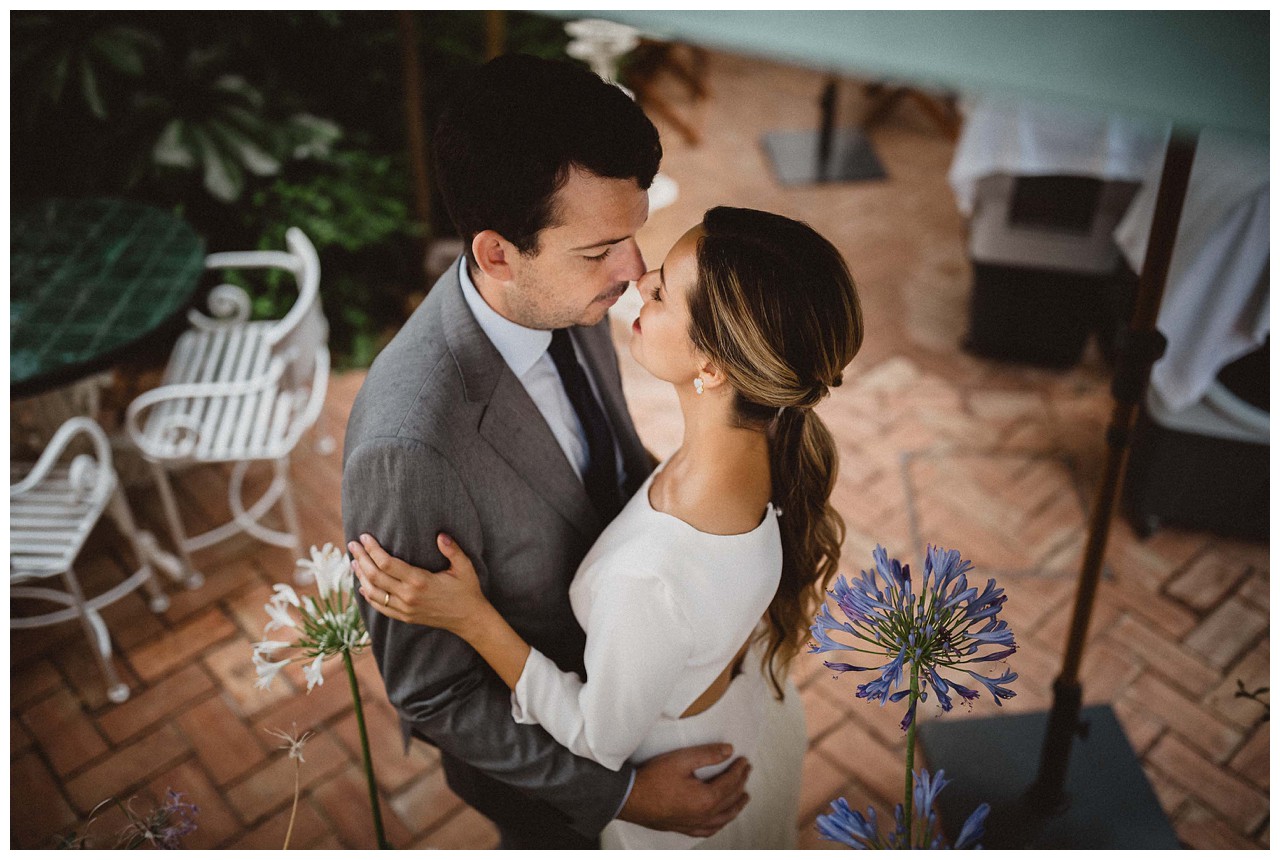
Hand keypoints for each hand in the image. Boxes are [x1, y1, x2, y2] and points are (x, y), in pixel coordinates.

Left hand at [349, 532, 488, 635]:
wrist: (469, 619)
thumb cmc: (467, 590)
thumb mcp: (464, 567)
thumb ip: (452, 549)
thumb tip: (440, 534)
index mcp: (420, 580)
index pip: (386, 563)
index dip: (372, 549)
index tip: (364, 537)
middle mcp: (408, 596)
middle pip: (374, 576)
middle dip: (361, 558)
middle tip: (352, 545)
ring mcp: (405, 608)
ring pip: (373, 592)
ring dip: (361, 576)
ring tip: (354, 562)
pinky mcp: (405, 617)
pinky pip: (380, 607)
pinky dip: (368, 596)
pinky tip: (363, 586)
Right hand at [617, 744, 750, 837]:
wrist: (630, 799)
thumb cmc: (652, 780)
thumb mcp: (681, 759)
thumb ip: (707, 754)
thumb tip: (728, 751)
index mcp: (706, 799)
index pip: (730, 783)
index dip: (739, 770)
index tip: (744, 761)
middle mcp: (703, 815)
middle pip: (730, 800)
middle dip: (741, 785)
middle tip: (746, 773)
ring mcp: (694, 824)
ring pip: (724, 818)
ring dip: (736, 806)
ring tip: (743, 797)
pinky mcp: (684, 827)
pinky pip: (710, 829)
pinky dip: (720, 823)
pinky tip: (720, 820)